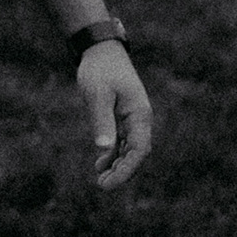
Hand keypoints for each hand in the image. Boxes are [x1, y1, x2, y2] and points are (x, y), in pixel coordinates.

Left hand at [77, 41, 151, 189]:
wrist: (101, 51)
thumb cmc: (99, 70)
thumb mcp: (97, 94)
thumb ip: (101, 120)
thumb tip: (104, 148)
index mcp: (139, 115)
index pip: (139, 150)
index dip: (127, 169)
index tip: (110, 183)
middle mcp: (140, 119)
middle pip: (136, 153)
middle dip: (122, 171)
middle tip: (102, 186)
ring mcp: (132, 118)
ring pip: (130, 149)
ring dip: (118, 165)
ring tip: (101, 180)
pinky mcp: (122, 116)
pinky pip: (122, 141)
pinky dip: (113, 154)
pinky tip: (101, 164)